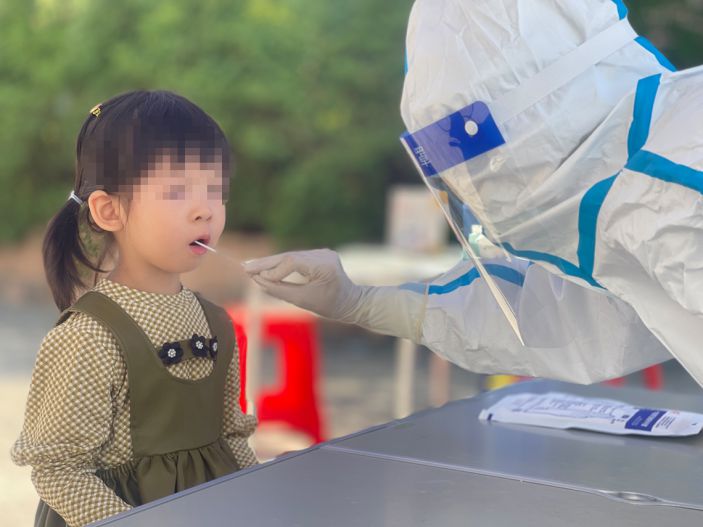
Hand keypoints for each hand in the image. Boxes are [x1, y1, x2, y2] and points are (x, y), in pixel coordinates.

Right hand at [242, 249, 363, 321]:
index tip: (255, 277)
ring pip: (290, 256)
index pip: (292, 262)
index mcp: (324, 265)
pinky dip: (281, 264)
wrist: (351, 302)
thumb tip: (257, 280)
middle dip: (266, 263)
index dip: (272, 270)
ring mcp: (322, 252)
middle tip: (245, 267)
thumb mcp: (303, 300)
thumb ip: (279, 290)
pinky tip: (265, 267)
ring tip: (250, 267)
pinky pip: (296, 258)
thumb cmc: (329, 305)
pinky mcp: (319, 254)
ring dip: (271, 263)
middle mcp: (323, 254)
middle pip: (289, 256)